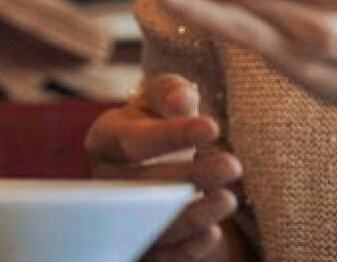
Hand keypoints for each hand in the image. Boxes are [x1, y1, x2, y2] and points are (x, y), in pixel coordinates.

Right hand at [86, 74, 240, 260]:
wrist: (151, 158)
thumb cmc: (156, 120)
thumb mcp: (161, 98)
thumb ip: (170, 92)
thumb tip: (182, 100)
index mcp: (104, 140)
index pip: (133, 141)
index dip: (172, 135)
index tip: (212, 127)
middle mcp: (105, 183)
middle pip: (145, 186)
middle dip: (191, 176)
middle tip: (232, 165)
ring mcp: (119, 218)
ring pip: (154, 224)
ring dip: (194, 215)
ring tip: (228, 199)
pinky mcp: (139, 247)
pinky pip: (161, 256)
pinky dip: (187, 248)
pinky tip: (213, 232)